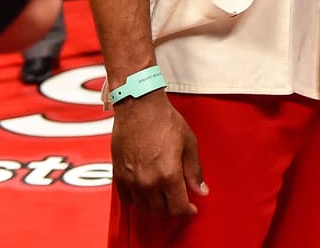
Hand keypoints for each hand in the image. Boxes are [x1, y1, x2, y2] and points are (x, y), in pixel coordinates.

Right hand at [110, 90, 207, 216]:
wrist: (139, 107)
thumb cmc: (164, 120)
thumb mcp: (189, 143)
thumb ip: (194, 170)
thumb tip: (201, 189)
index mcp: (168, 174)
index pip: (177, 207)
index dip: (187, 211)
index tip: (191, 209)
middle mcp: (148, 181)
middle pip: (160, 211)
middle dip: (172, 210)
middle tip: (179, 202)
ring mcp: (131, 180)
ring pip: (143, 208)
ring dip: (155, 207)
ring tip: (164, 198)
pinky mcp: (118, 176)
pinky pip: (127, 199)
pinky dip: (138, 201)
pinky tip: (146, 193)